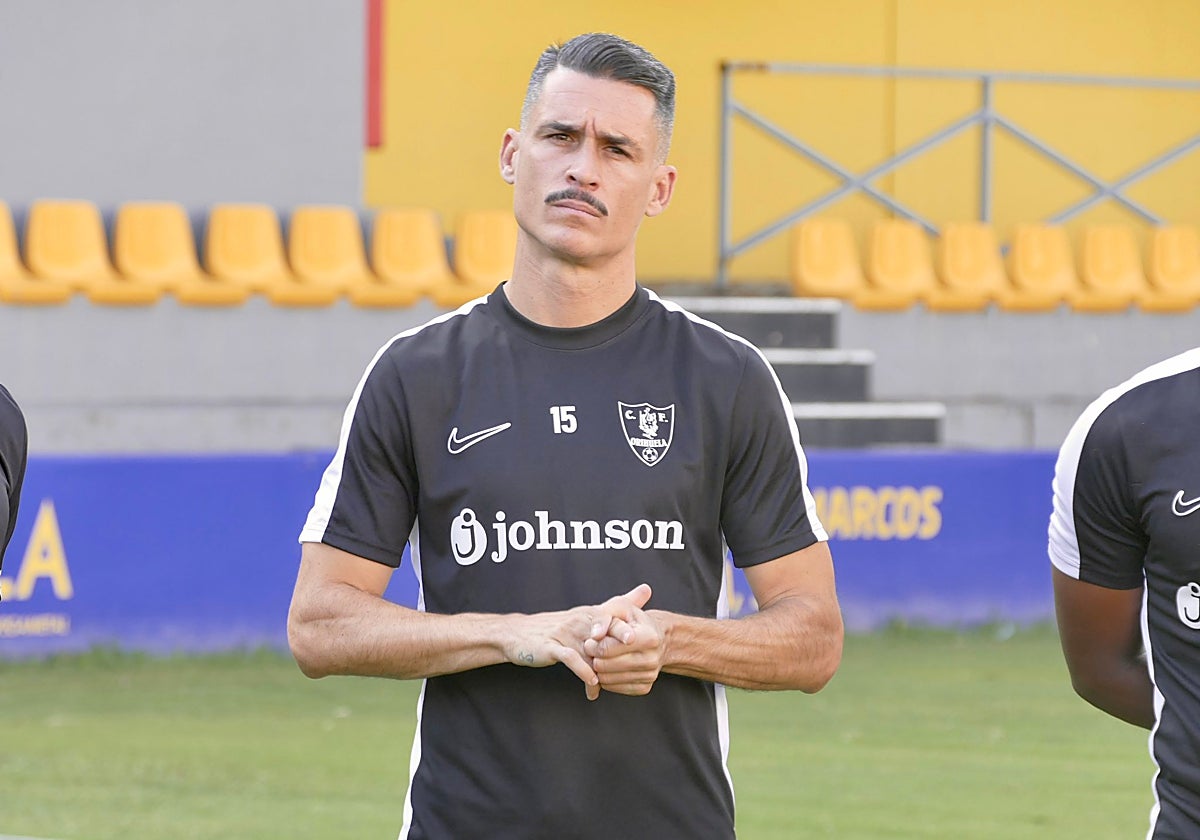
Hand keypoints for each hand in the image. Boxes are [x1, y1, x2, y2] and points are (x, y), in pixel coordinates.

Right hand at [505, 584, 652, 700]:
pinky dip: (583, 671)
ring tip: (618, 675)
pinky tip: (593, 685)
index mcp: (588, 614)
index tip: (645, 633)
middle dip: (620, 635)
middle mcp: (578, 621)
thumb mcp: (582, 619)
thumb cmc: (555, 630)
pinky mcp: (551, 648)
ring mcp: (564, 634)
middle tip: (635, 645)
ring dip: (603, 662)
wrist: (518, 635)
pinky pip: (570, 658)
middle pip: (602, 625)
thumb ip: (613, 610)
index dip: (627, 622)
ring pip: (588, 646)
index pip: (611, 614)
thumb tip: (646, 589)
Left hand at [584, 603, 665, 696]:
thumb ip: (603, 617)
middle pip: (605, 666)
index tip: (591, 639)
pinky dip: (606, 678)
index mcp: (648, 637)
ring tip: (600, 656)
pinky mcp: (644, 688)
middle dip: (593, 656)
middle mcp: (652, 659)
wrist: (659, 637)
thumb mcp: (620, 607)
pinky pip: (613, 688)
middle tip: (592, 648)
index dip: (592, 644)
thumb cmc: (634, 620)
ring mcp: (649, 676)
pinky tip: (609, 666)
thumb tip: (595, 635)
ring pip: (607, 680)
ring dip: (598, 669)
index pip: (606, 648)